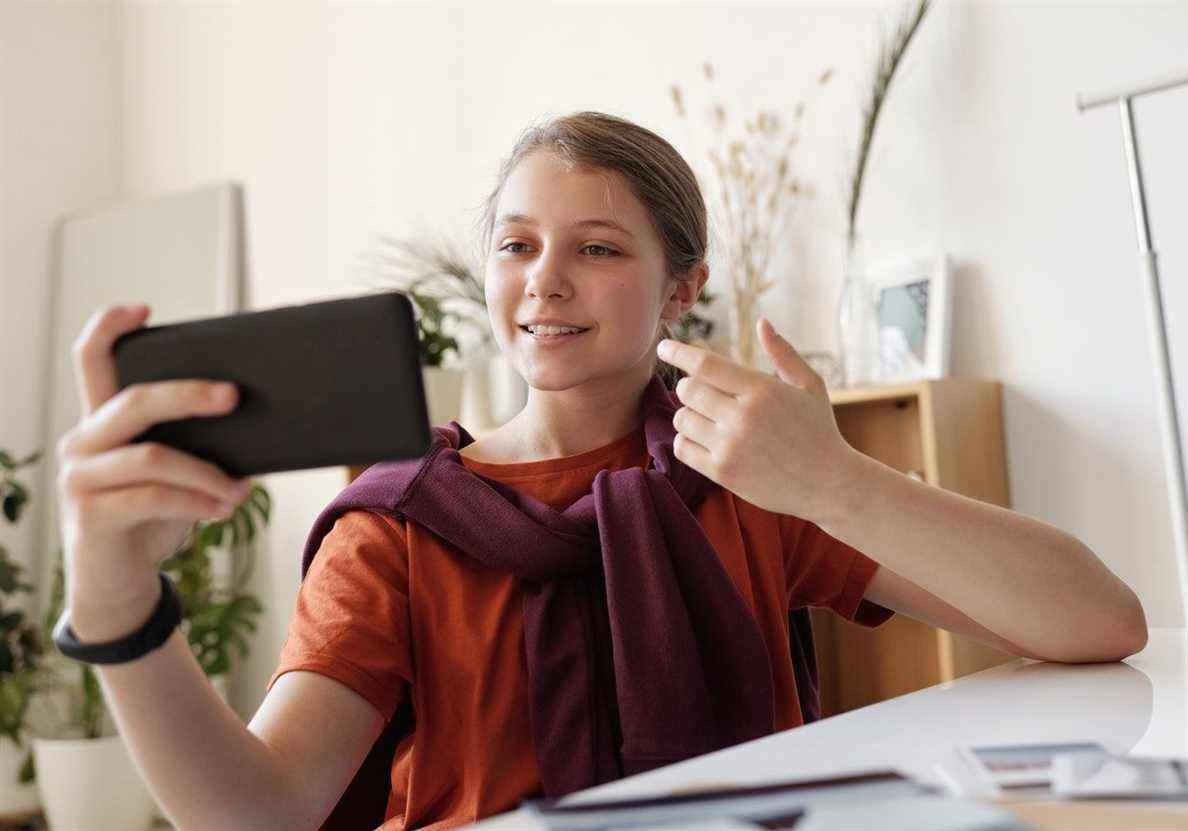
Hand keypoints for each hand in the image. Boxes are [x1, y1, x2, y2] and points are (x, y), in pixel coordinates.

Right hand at [56, 304, 251, 627]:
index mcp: (102, 422)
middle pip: (134, 400)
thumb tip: (260, 416)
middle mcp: (81, 442)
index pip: (91, 360)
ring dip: (209, 472)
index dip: (109, 328)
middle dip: (190, 394)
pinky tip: (224, 508)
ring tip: (241, 489)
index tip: (143, 309)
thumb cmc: (154, 516)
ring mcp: (80, 479)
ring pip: (153, 456)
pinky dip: (198, 501)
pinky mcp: (91, 516)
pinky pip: (154, 497)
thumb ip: (195, 443)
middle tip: (235, 397)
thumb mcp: (176, 473)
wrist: (121, 583)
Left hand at [657, 316, 856, 520]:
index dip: (679, 353)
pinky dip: (686, 440)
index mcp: (762, 390)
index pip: (705, 365)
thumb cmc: (819, 430)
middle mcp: (742, 417)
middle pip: (687, 390)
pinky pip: (682, 448)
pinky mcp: (722, 472)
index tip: (664, 347)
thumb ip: (783, 353)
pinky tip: (703, 439)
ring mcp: (730, 447)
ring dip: (688, 415)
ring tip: (708, 418)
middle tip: (701, 392)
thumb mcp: (810, 386)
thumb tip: (762, 322)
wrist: (829, 484)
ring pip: (681, 419)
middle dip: (689, 387)